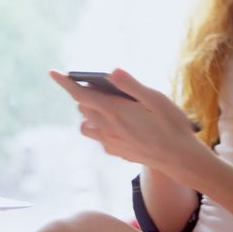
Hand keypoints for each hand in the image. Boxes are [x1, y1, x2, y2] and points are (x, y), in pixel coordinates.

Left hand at [49, 68, 206, 171]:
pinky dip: (101, 128)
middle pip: (83, 107)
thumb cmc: (172, 125)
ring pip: (87, 125)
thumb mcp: (156, 99)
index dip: (65, 82)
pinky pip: (99, 138)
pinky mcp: (117, 152)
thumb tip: (112, 71)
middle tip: (103, 87)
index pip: (81, 94)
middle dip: (87, 94)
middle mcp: (107, 128)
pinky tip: (120, 126)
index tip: (52, 72)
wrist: (180, 159)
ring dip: (91, 113)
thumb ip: (131, 85)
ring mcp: (110, 142)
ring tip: (109, 107)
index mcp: (115, 111)